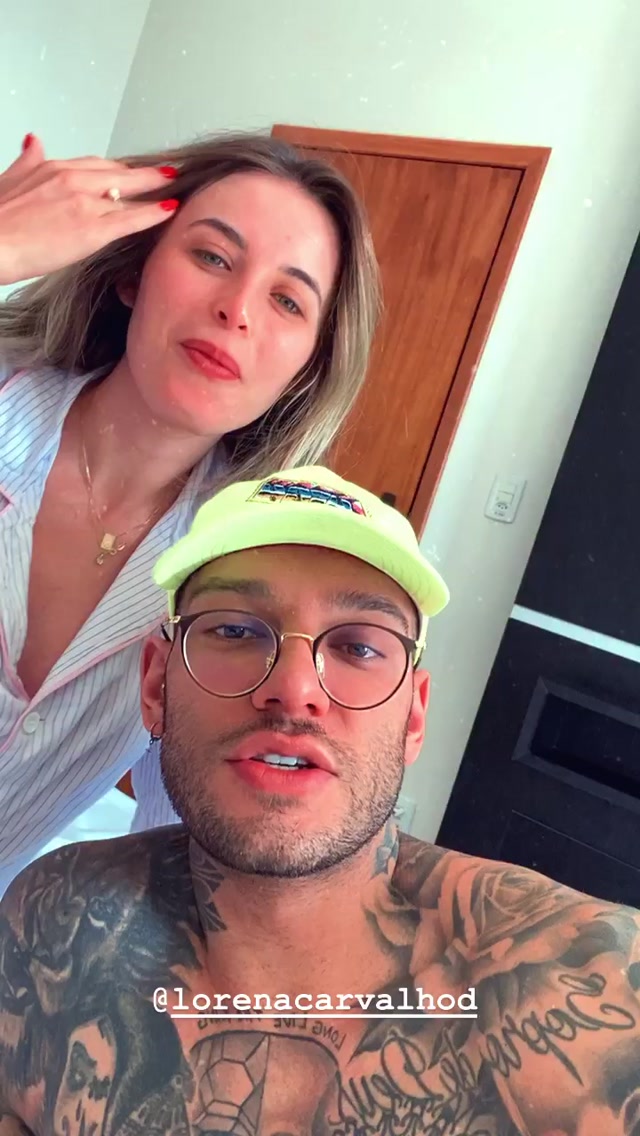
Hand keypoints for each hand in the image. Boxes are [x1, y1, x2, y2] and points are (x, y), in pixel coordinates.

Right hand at [0, 134, 178, 285]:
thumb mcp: (9, 177)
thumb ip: (27, 160)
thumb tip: (33, 141)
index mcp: (54, 168)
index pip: (97, 164)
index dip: (119, 169)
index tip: (134, 169)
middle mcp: (73, 179)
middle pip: (119, 173)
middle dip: (146, 174)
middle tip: (168, 173)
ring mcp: (84, 203)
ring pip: (128, 194)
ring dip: (154, 191)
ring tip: (175, 190)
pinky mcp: (91, 228)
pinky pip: (131, 218)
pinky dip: (153, 213)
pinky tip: (169, 210)